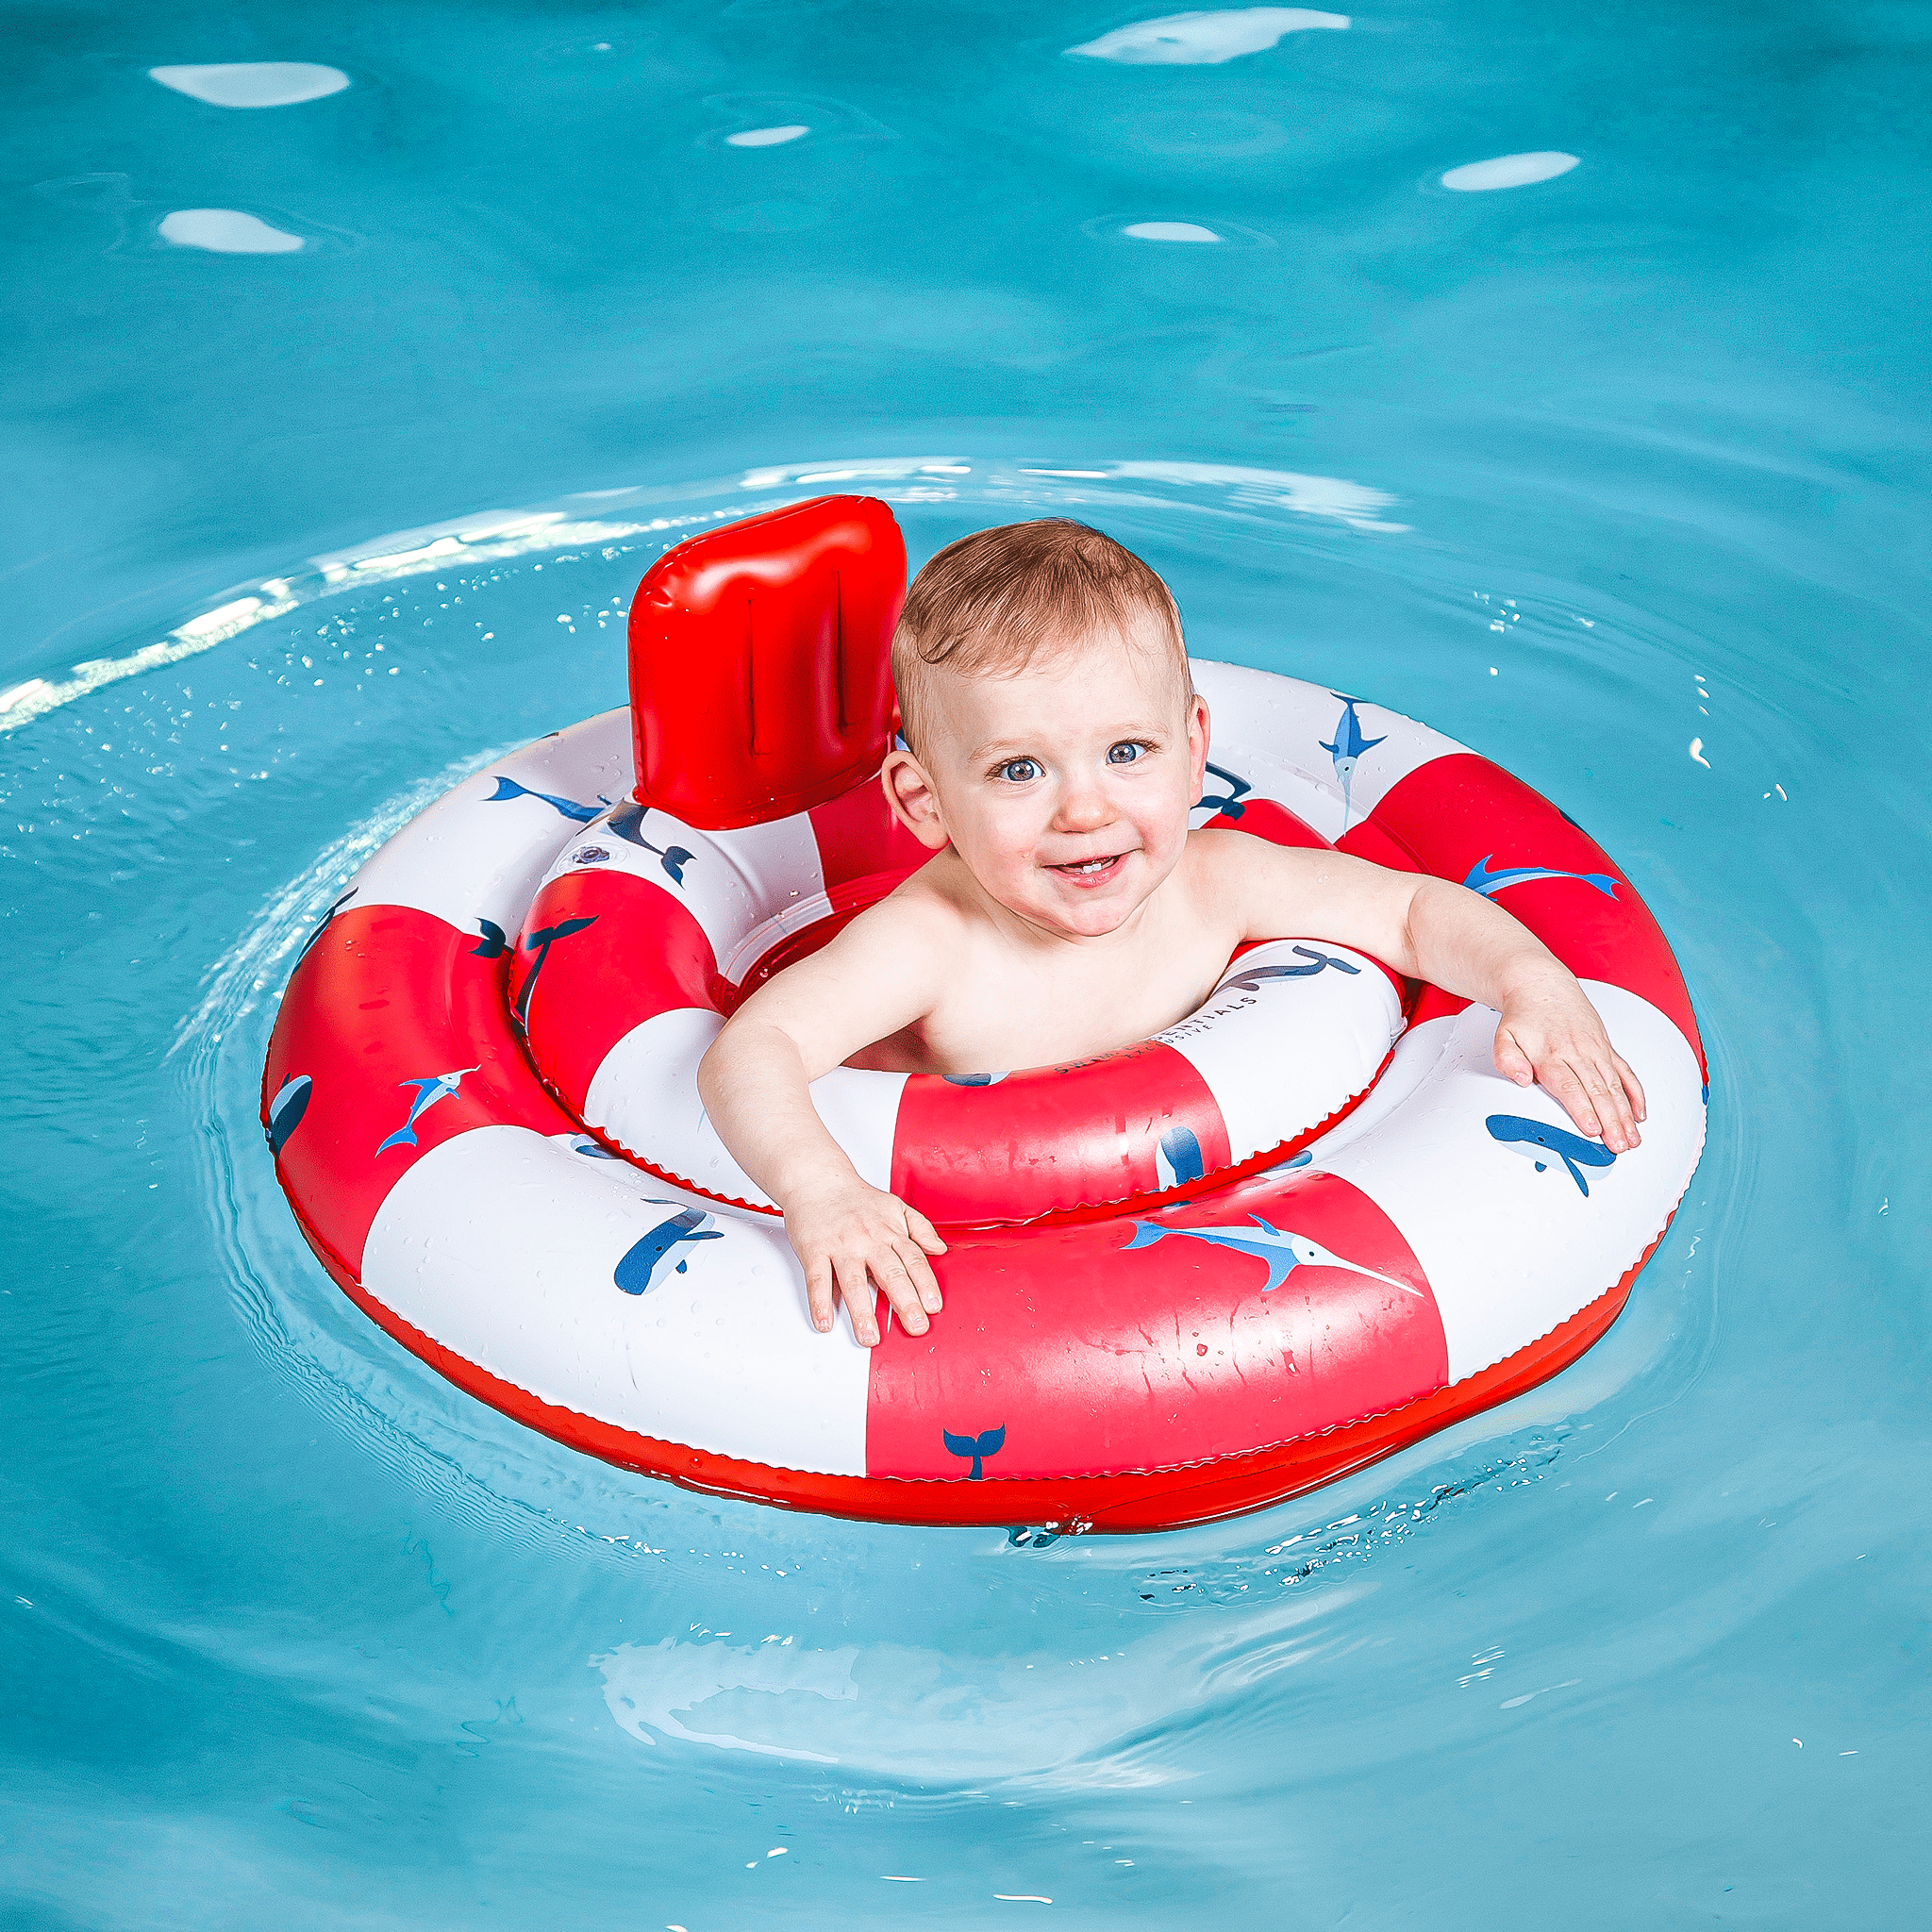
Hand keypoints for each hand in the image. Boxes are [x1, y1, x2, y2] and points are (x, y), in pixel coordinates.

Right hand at [782, 1178, 946, 1346]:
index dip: (925, 1284)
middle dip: (905, 1302)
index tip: (933, 1307)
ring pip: (853, 1282)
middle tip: (915, 1327)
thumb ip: (920, 1227)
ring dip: (862, 1312)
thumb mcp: (895, 1206)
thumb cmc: (856, 1199)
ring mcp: (840, 1245)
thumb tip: (939, 1248)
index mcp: (889, 1231)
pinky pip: (817, 1279)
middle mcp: (868, 1239)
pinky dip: (820, 1302)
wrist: (817, 1180)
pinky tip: (825, 1322)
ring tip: (870, 1337)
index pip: (913, 1260)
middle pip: (890, 1273)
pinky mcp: (814, 1249)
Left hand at [1493, 974, 1646, 1153]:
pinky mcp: (1606, 1049)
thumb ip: (1507, 1059)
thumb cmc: (1524, 1017)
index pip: (1569, 1086)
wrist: (1543, 986)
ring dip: (1625, 1115)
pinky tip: (1640, 1114)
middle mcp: (1578, 1052)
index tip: (1592, 1129)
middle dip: (1610, 1121)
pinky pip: (1625, 1073)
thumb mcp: (1503, 1036)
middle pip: (1596, 1091)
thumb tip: (1521, 1079)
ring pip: (1614, 1086)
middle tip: (1618, 1145)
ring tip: (1632, 1140)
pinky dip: (1635, 1094)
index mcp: (1551, 1054)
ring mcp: (1596, 1051)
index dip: (1582, 1109)